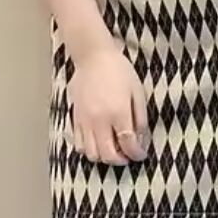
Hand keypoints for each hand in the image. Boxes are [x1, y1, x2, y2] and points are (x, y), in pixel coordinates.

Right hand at [68, 36, 149, 164]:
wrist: (93, 57)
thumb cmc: (119, 70)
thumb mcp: (137, 91)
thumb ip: (140, 118)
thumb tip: (141, 139)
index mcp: (118, 113)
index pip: (128, 144)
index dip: (136, 153)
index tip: (141, 154)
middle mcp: (99, 121)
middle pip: (108, 155)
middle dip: (121, 160)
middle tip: (128, 156)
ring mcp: (85, 121)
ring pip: (92, 154)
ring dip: (104, 157)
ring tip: (113, 150)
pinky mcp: (75, 118)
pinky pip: (79, 144)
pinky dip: (89, 150)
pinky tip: (98, 143)